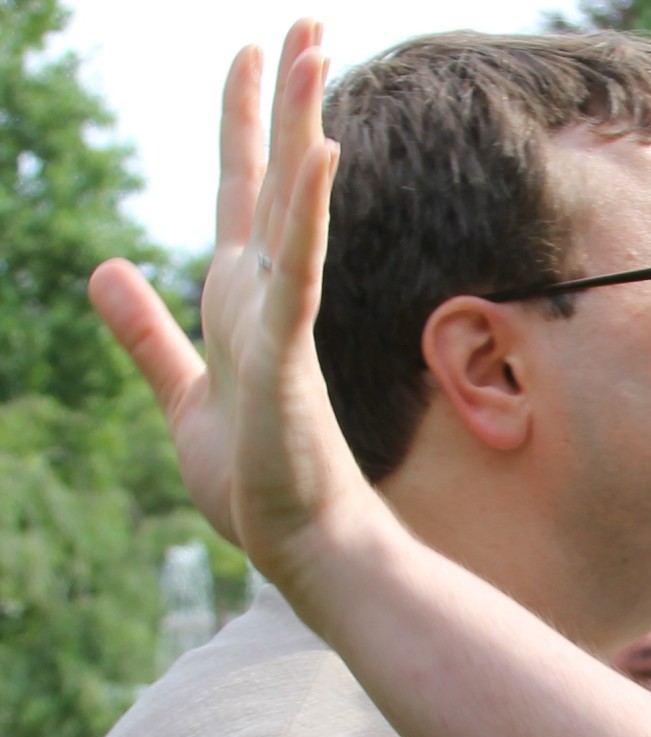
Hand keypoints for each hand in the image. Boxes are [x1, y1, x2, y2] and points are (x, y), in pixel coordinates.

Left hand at [90, 22, 383, 591]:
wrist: (299, 543)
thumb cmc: (257, 480)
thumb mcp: (181, 393)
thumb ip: (145, 331)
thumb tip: (104, 266)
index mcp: (240, 298)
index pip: (240, 191)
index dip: (240, 122)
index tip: (246, 54)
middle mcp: (265, 293)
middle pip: (272, 175)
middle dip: (284, 97)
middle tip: (304, 22)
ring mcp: (281, 316)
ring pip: (290, 201)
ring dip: (299, 122)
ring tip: (308, 49)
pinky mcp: (284, 350)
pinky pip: (296, 266)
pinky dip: (305, 209)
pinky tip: (318, 153)